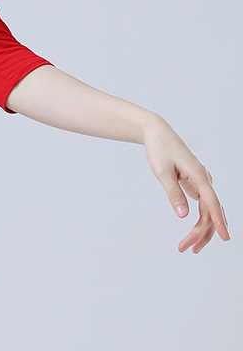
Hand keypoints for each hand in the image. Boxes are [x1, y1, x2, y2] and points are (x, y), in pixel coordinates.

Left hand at [143, 114, 229, 252]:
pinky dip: (200, 218)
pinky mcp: (195, 182)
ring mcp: (201, 181)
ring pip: (207, 209)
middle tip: (187, 249)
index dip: (218, 221)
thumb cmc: (159, 149)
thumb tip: (184, 215)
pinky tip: (195, 232)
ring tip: (188, 245)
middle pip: (210, 211)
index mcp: (198, 175)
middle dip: (202, 232)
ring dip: (201, 228)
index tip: (225, 238)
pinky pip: (203, 204)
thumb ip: (173, 193)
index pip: (212, 202)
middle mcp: (203, 178)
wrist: (156, 132)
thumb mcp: (161, 171)